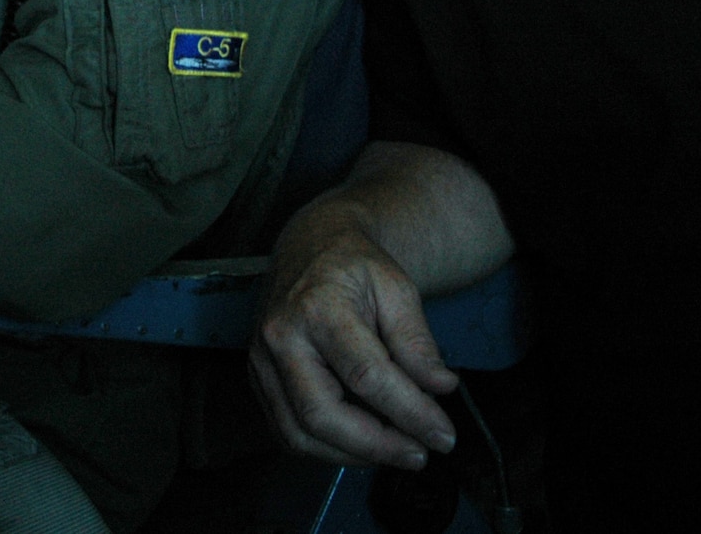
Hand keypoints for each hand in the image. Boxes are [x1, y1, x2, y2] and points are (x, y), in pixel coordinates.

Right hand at [249, 224, 459, 469]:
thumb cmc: (353, 265)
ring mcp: (261, 361)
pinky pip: (287, 431)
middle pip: (321, 415)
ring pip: (299, 434)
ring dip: (352, 455)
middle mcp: (280, 337)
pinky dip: (326, 448)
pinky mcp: (258, 378)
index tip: (442, 435)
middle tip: (418, 453)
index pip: (366, 376)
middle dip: (376, 446)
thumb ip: (417, 340)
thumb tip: (439, 387)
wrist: (309, 246)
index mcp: (317, 307)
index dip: (410, 413)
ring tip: (394, 449)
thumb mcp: (397, 287)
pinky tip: (360, 441)